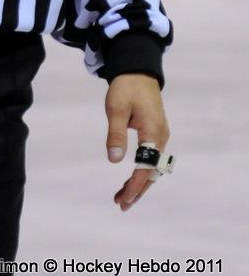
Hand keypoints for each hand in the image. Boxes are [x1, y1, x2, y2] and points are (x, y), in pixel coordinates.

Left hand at [105, 73, 169, 211]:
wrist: (139, 70)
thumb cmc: (126, 87)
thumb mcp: (116, 108)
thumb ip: (115, 133)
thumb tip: (114, 160)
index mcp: (153, 132)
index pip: (146, 167)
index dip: (135, 185)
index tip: (123, 199)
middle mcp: (161, 137)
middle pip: (152, 172)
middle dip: (137, 190)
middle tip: (121, 205)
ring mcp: (160, 136)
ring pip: (152, 167)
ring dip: (139, 183)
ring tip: (121, 197)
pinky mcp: (156, 133)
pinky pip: (151, 159)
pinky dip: (142, 172)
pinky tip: (130, 179)